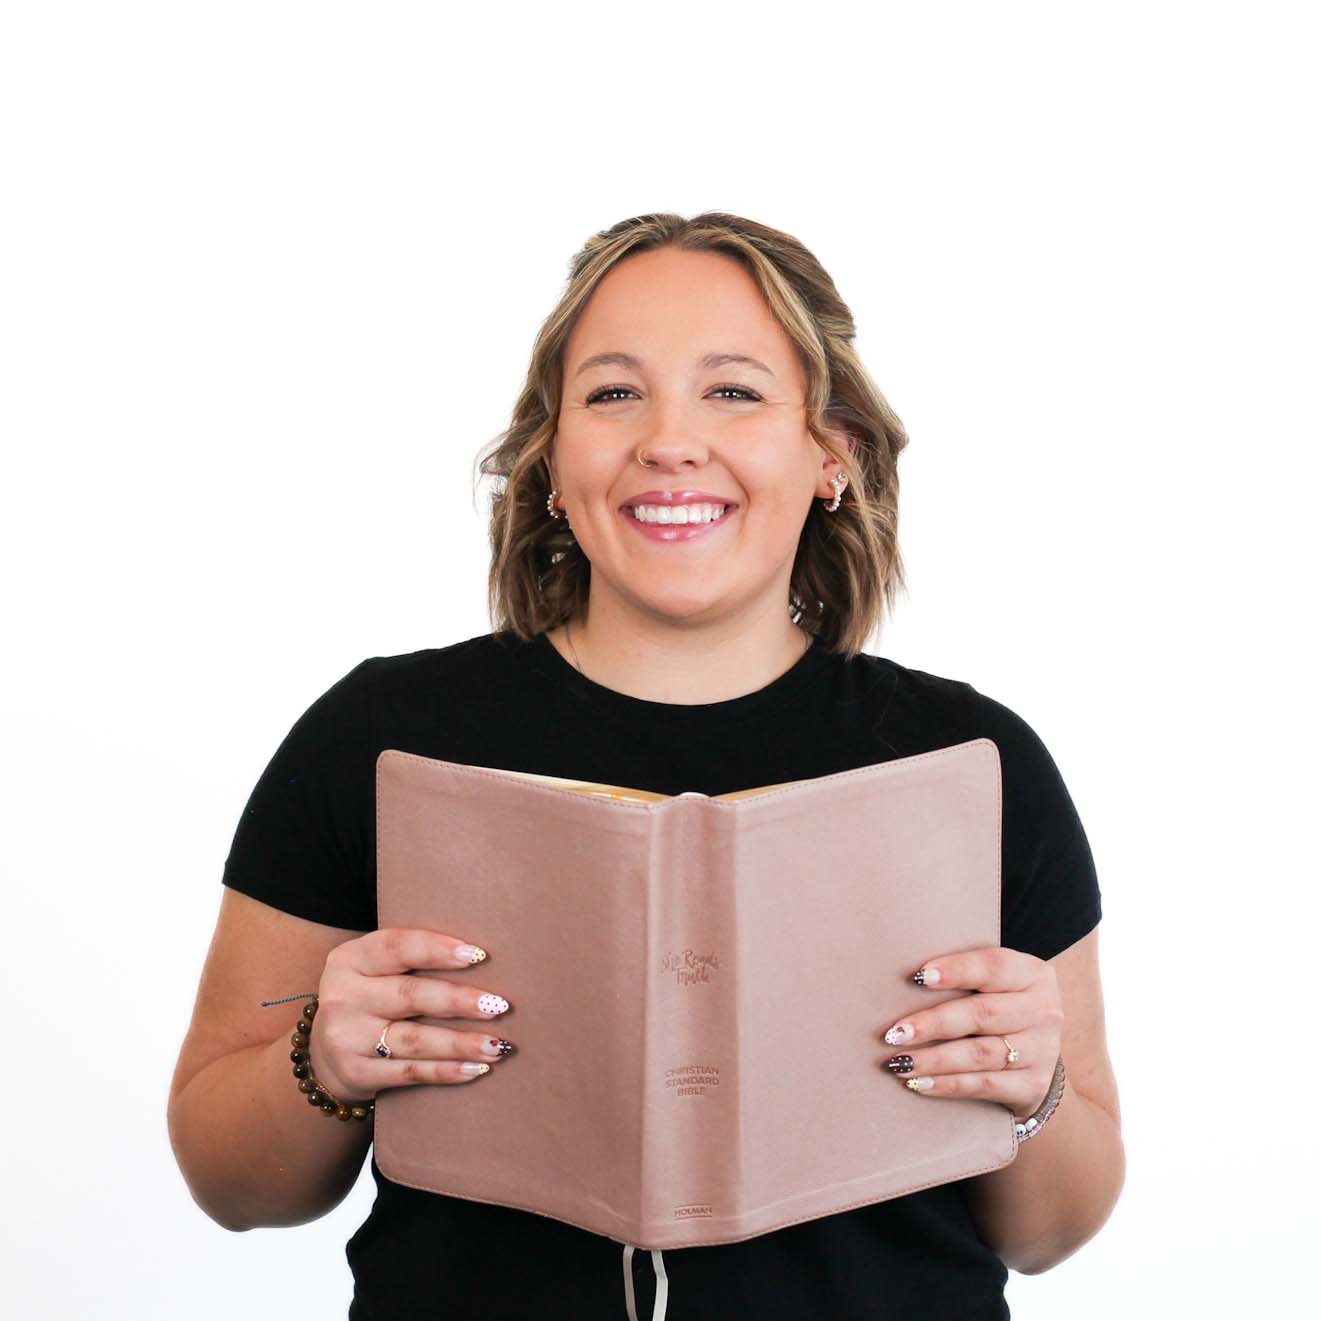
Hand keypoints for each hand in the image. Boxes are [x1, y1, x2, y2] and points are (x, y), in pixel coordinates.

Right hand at [308, 928, 516, 1103]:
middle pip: (409, 995)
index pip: (396, 947)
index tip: (478, 955)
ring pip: (414, 1039)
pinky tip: (476, 1068)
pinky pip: (409, 1072)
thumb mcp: (377, 969)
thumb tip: (483, 958)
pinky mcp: (356, 1073)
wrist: (326, 1051)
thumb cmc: (372, 997)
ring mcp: (346, 1038)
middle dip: (459, 1001)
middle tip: (499, 1005)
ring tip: (497, 1044)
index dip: (437, 950)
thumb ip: (414, 960)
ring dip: (460, 1043)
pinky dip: (446, 1071)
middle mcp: (343, 996)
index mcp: (350, 959)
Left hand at [880, 946, 1061, 1121]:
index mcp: (1032, 974)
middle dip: (934, 1023)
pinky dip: (948, 1084)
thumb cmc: (1000, 1007)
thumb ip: (964, 977)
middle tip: (895, 1032)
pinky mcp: (1033, 1085)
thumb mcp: (996, 984)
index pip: (993, 966)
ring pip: (980, 1053)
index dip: (956, 970)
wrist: (1038, 1056)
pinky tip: (920, 1083)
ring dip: (934, 1059)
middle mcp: (1043, 1010)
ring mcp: (1042, 1050)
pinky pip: (984, 1085)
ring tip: (899, 1062)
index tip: (918, 976)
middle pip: (982, 1014)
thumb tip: (908, 981)